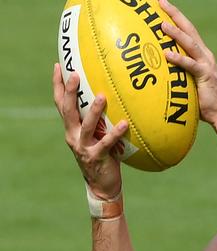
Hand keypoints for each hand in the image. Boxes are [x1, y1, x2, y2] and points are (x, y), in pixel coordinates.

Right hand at [52, 63, 127, 199]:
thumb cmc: (104, 156)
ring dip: (93, 111)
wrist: (102, 185)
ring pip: (85, 126)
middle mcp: (73, 136)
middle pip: (67, 110)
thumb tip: (115, 97)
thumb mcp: (99, 135)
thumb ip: (102, 119)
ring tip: (102, 96)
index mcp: (71, 128)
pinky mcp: (95, 157)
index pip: (61, 103)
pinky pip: (106, 143)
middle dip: (70, 92)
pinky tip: (124, 123)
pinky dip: (115, 133)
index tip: (59, 65)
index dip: (58, 85)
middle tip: (75, 74)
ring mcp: (83, 147)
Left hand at [159, 0, 216, 125]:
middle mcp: (205, 55)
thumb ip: (178, 72)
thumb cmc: (204, 100)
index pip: (188, 31)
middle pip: (189, 30)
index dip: (176, 17)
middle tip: (161, 2)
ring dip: (176, 33)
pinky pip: (190, 65)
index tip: (163, 6)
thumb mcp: (189, 81)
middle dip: (175, 15)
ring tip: (162, 24)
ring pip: (190, 44)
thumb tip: (158, 71)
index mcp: (202, 54)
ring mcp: (206, 64)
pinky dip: (178, 58)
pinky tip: (167, 54)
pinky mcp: (205, 75)